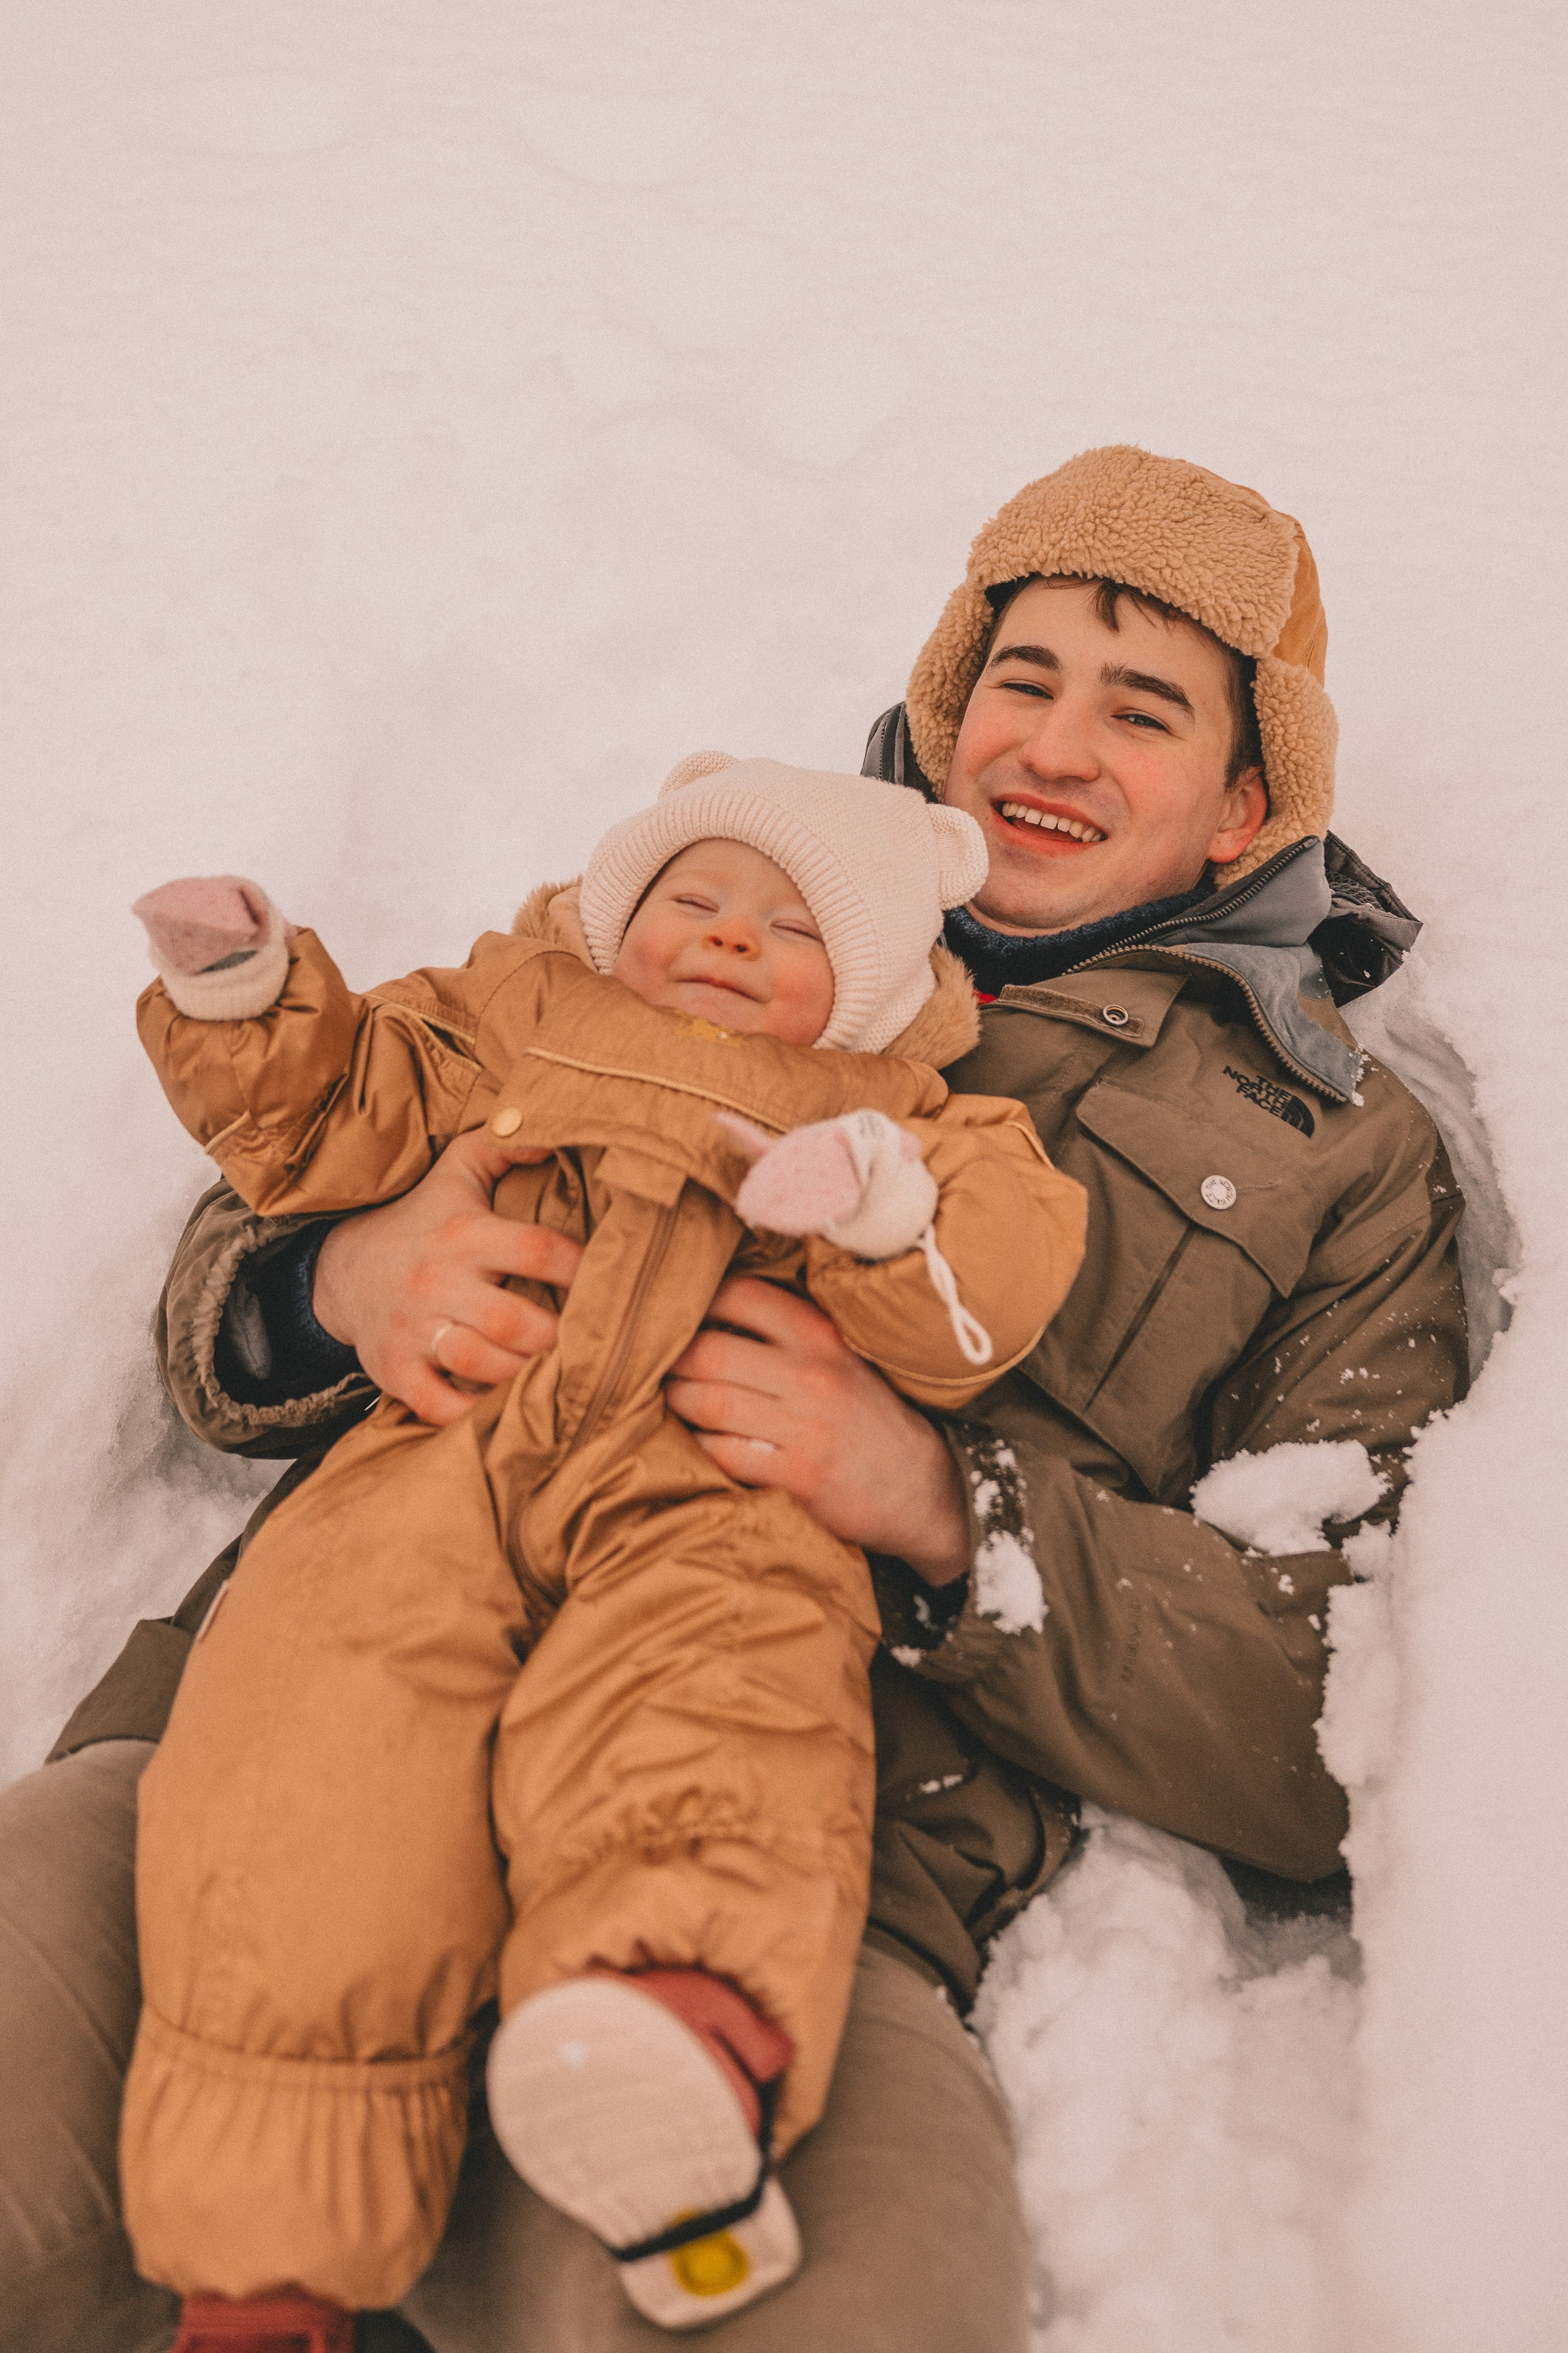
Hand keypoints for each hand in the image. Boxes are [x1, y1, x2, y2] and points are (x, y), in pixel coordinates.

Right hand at [312, 1127, 583, 1426]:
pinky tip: (513, 1409)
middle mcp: (438, 1283)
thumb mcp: (458, 1169)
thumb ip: (507, 1143)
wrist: (345, 1269)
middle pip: (516, 1322)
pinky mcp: (394, 1372)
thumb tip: (560, 1131)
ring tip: (569, 1382)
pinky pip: (441, 1406)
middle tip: (602, 1350)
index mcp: (465, 1235)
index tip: (619, 1285)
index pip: (537, 1250)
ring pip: (484, 1367)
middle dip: (564, 1340)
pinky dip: (478, 1415)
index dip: (585, 1270)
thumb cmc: (424, 1219)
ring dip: (531, 1379)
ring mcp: (413, 1331)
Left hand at [665, 1275, 969, 1582]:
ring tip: (671, 1402)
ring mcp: (805, 1427)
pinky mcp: (797, 1476)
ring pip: (708, 1402)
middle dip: (672, 1360)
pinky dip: (698, 1448)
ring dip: (677, 1403)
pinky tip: (696, 1444)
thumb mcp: (839, 1357)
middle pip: (709, 1351)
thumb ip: (784, 1334)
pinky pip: (722, 1454)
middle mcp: (812, 1374)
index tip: (677, 1316)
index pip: (741, 1295)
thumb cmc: (865, 1416)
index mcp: (819, 1335)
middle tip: (657, 1366)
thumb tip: (705, 1311)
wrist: (919, 1487)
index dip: (696, 1301)